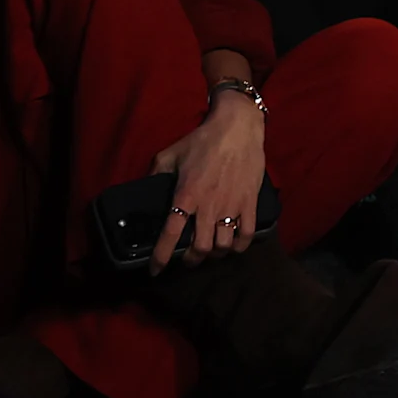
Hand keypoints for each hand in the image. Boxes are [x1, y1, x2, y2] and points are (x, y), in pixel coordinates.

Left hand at [146, 90, 265, 271]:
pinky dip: (239, 247)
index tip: (155, 270)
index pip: (170, 235)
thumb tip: (147, 187)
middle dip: (191, 260)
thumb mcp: (170, 154)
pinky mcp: (250, 203)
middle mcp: (208, 206)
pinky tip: (232, 246)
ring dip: (214, 255)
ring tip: (210, 252)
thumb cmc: (203, 140)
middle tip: (188, 258)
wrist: (238, 127)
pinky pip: (247, 235)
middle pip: (200, 249)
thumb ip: (156, 173)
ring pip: (222, 246)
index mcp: (186, 195)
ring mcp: (231, 206)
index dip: (160, 257)